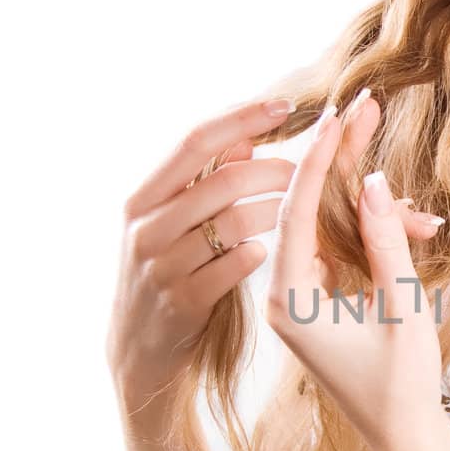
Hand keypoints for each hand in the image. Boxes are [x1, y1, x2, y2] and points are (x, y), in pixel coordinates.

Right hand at [107, 96, 301, 411]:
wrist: (139, 345)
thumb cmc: (168, 269)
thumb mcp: (172, 222)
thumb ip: (204, 179)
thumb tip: (243, 135)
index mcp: (144, 196)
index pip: (196, 141)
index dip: (242, 118)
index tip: (287, 105)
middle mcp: (147, 226)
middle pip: (223, 180)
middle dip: (276, 171)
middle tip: (311, 173)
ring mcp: (162, 265)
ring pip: (234, 223)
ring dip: (278, 211)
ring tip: (302, 211)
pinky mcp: (183, 301)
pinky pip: (233, 267)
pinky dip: (261, 252)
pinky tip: (275, 250)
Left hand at [264, 90, 446, 450]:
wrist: (405, 438)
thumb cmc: (403, 383)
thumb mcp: (401, 307)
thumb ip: (384, 241)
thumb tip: (369, 180)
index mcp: (287, 300)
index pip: (296, 211)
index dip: (319, 158)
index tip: (340, 114)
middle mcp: (282, 294)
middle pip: (306, 208)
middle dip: (340, 163)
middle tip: (365, 110)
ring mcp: (298, 297)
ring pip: (328, 227)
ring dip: (371, 209)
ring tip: (423, 214)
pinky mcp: (318, 300)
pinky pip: (338, 248)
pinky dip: (371, 234)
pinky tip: (411, 227)